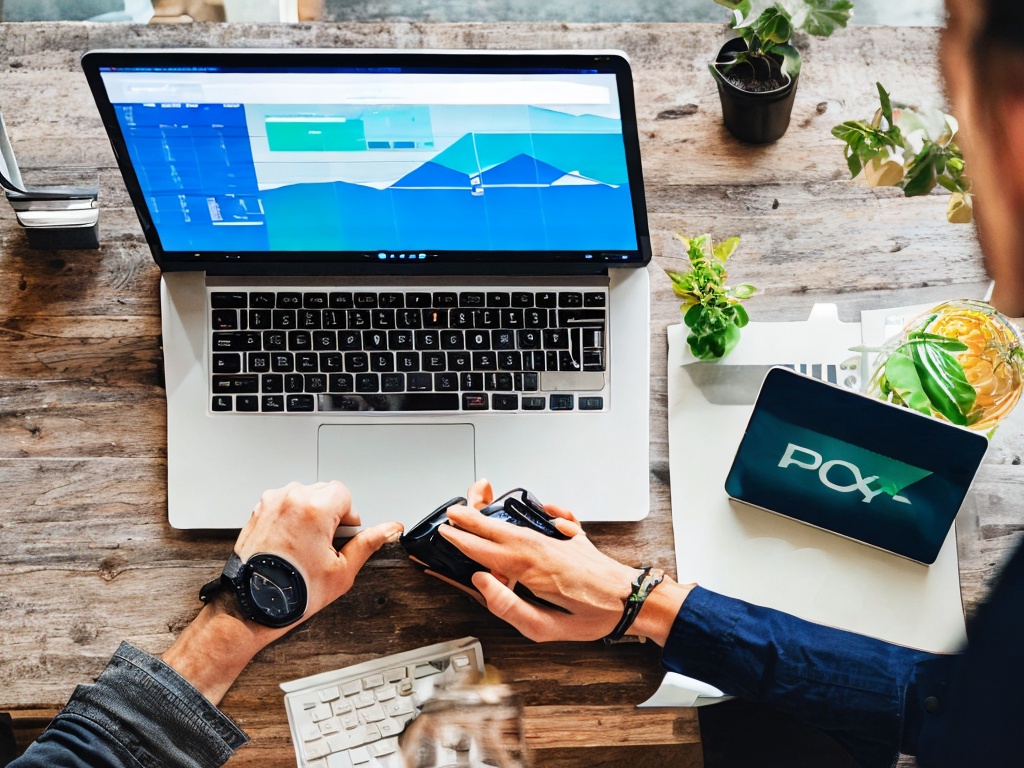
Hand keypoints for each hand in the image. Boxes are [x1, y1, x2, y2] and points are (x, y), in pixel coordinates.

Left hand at [235, 480, 402, 622]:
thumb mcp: (341, 571)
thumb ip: (368, 543)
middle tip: (324, 546)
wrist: (252, 606)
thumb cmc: (292, 593)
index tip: (341, 536)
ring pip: (303, 496)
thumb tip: (389, 530)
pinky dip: (290, 518)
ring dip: (309, 514)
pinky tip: (290, 545)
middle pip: (324, 492)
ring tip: (305, 547)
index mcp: (314, 509)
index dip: (348, 517)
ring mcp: (270, 504)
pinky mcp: (257, 512)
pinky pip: (284, 504)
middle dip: (329, 515)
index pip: (344, 494)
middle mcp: (290, 500)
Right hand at [436, 479, 660, 642]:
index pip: (489, 552)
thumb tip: (482, 582)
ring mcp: (559, 540)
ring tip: (477, 506)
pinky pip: (553, 519)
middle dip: (474, 520)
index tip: (447, 533)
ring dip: (496, 516)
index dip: (465, 542)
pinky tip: (540, 504)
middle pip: (501, 531)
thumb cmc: (594, 616)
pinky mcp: (574, 538)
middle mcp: (545, 548)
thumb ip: (509, 606)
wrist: (634, 600)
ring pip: (520, 525)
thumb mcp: (546, 628)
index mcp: (535, 569)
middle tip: (452, 512)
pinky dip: (540, 510)